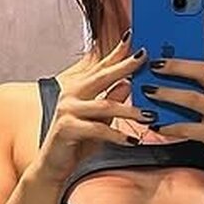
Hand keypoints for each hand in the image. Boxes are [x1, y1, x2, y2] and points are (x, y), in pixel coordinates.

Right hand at [34, 35, 153, 186]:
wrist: (53, 166)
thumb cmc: (77, 143)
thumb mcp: (100, 120)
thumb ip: (111, 101)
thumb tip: (128, 83)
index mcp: (78, 89)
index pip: (100, 67)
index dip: (116, 52)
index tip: (132, 37)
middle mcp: (71, 94)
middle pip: (102, 76)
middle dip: (125, 66)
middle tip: (145, 57)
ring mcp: (67, 110)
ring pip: (105, 105)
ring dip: (130, 111)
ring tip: (150, 116)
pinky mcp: (67, 128)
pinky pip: (98, 129)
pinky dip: (117, 136)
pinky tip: (133, 141)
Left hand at [142, 14, 203, 182]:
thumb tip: (186, 64)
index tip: (199, 10)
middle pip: (203, 70)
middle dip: (176, 63)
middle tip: (154, 60)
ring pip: (193, 98)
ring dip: (167, 93)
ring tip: (147, 89)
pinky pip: (189, 128)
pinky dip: (170, 126)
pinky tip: (156, 124)